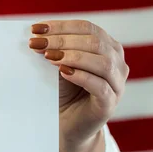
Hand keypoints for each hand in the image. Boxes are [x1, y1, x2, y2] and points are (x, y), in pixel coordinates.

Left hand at [29, 20, 128, 151]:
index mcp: (107, 47)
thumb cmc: (63, 92)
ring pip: (102, 62)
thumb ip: (54, 49)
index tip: (35, 28)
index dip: (61, 26)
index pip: (87, 28)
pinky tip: (63, 72)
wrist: (67, 125)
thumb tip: (37, 35)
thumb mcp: (58, 66)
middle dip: (62, 40)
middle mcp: (117, 62)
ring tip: (48, 57)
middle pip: (95, 42)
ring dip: (73, 56)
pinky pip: (100, 86)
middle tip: (37, 43)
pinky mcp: (110, 103)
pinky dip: (81, 76)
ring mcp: (117, 83)